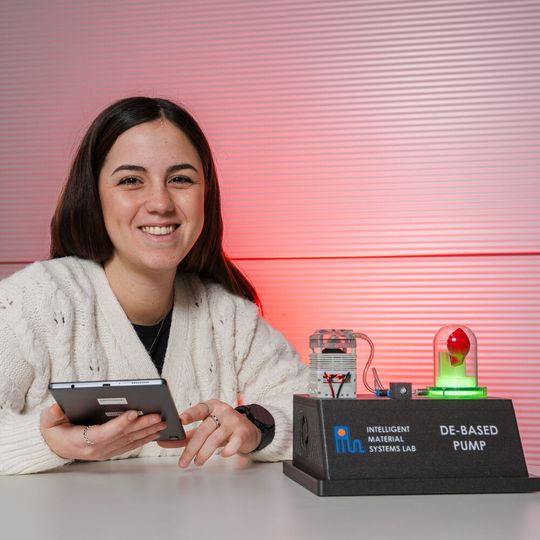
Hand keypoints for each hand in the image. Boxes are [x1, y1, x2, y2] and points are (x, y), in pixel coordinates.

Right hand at [40, 403, 166, 460]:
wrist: (55, 447)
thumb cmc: (55, 431)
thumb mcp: (48, 421)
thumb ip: (52, 415)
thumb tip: (57, 408)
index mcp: (83, 441)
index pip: (105, 432)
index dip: (120, 423)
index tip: (134, 412)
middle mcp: (98, 449)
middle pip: (123, 436)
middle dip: (142, 425)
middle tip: (158, 415)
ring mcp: (106, 452)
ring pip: (131, 441)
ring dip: (148, 431)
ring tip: (163, 421)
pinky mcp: (112, 451)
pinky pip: (131, 445)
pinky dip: (144, 438)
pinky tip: (156, 431)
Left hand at [157, 399, 261, 467]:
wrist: (248, 431)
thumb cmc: (222, 428)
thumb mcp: (204, 429)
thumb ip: (184, 435)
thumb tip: (162, 442)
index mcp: (211, 406)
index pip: (199, 409)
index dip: (190, 414)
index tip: (180, 420)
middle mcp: (223, 411)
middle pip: (204, 429)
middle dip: (192, 448)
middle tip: (183, 462)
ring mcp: (234, 421)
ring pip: (216, 438)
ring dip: (204, 452)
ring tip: (197, 462)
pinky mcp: (243, 433)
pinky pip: (234, 442)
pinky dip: (228, 450)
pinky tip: (222, 455)